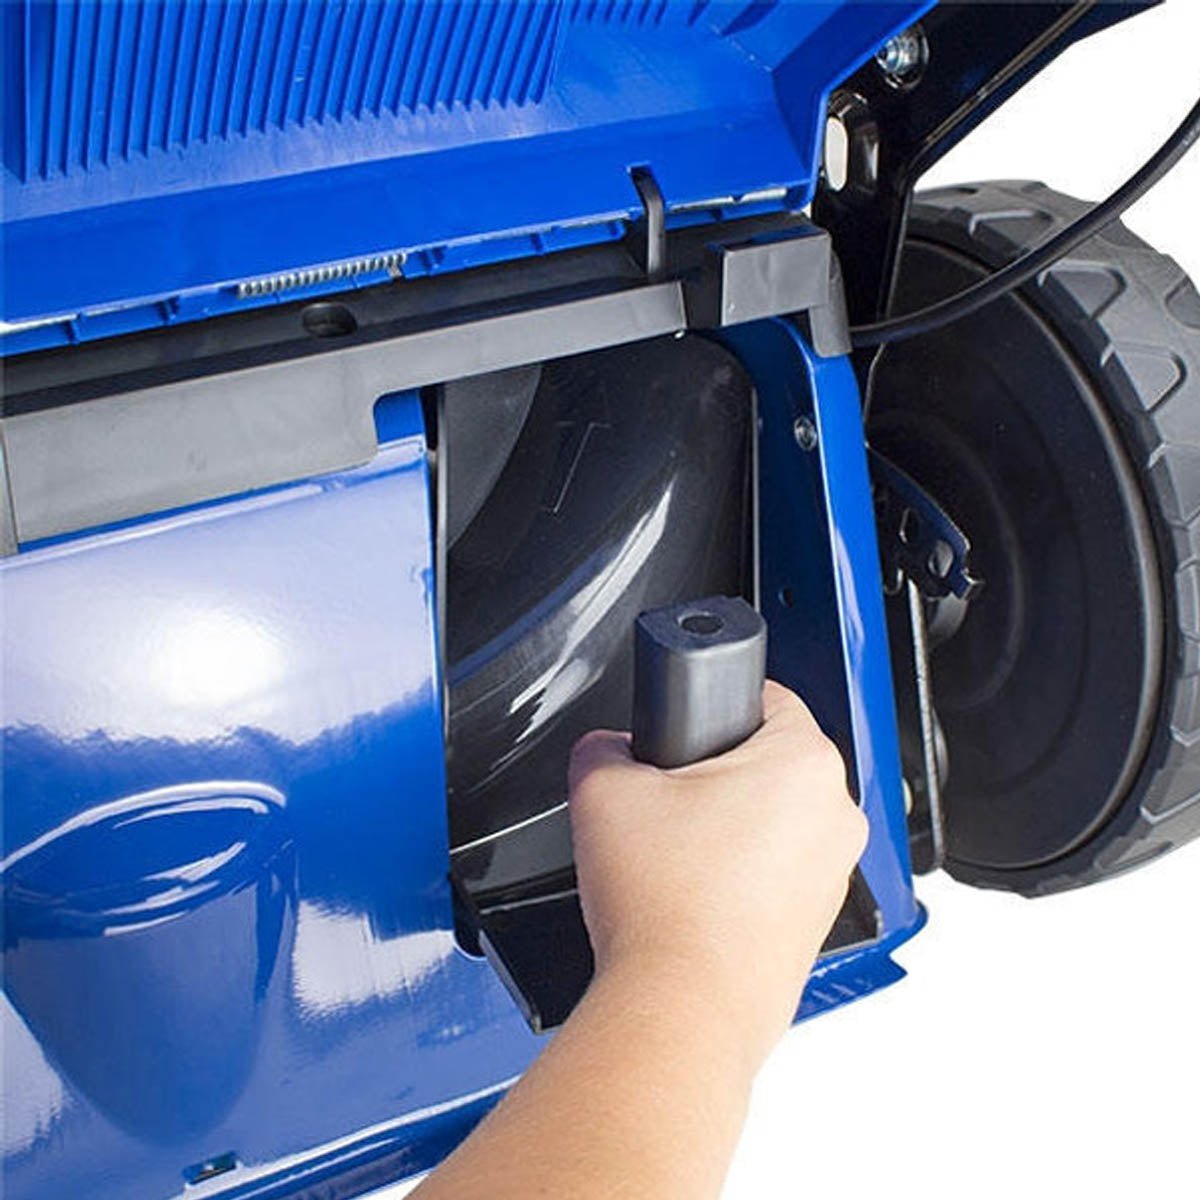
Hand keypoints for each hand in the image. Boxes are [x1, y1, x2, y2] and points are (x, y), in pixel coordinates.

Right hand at [568, 680, 867, 1068]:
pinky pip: (775, 876)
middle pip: (769, 762)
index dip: (711, 706)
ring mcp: (833, 874)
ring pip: (773, 822)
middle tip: (664, 803)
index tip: (681, 737)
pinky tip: (691, 898)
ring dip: (728, 828)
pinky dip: (739, 879)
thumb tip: (606, 749)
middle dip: (715, 773)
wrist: (681, 1008)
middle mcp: (835, 815)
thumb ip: (601, 745)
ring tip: (673, 858)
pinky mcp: (816, 922)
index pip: (766, 696)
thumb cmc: (666, 907)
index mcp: (804, 762)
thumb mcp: (602, 790)